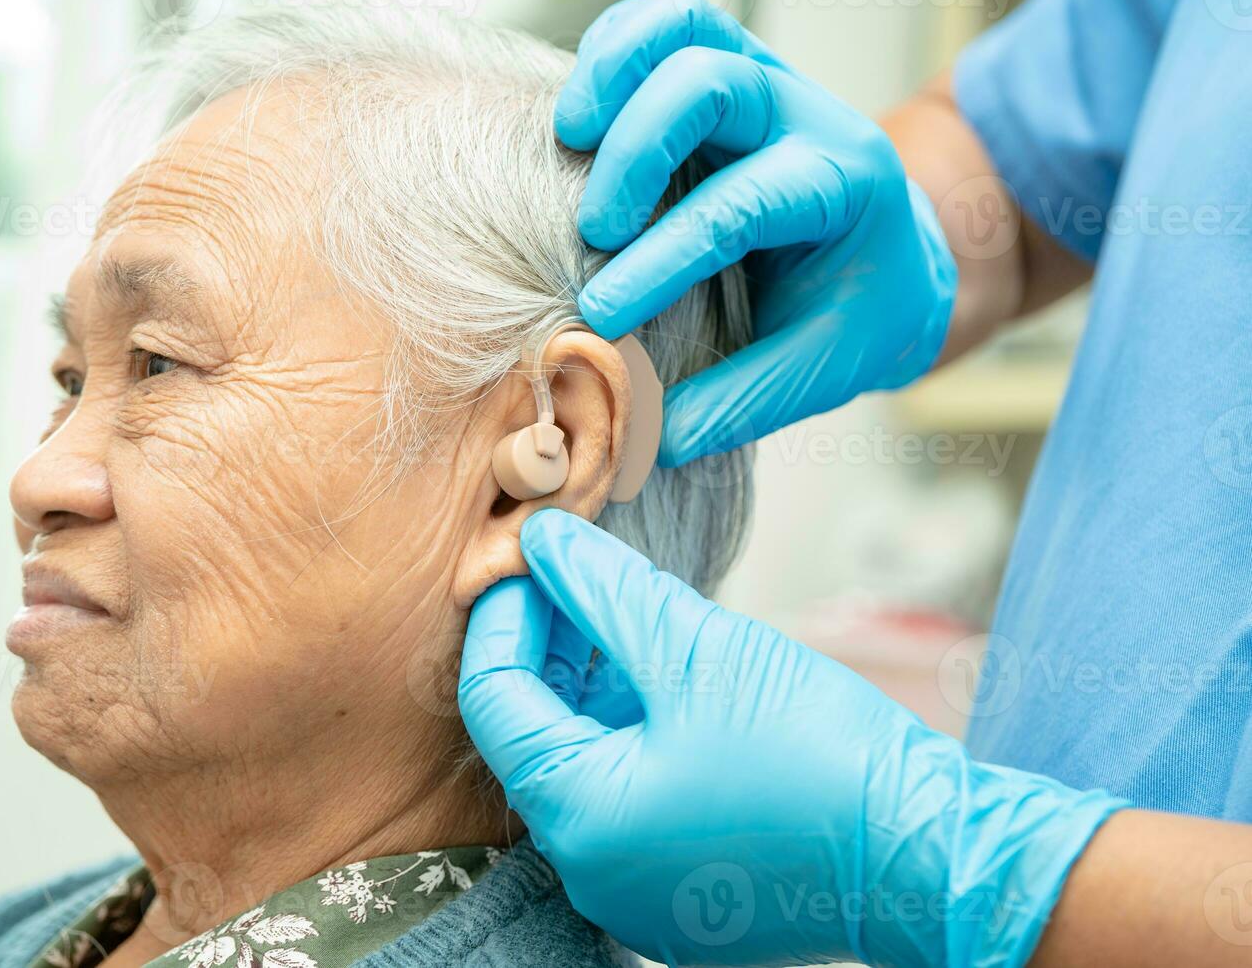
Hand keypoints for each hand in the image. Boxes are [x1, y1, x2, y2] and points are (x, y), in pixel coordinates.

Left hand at [458, 510, 1125, 966]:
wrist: (934, 853)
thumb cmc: (823, 759)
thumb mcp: (700, 650)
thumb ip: (605, 592)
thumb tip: (542, 543)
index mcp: (581, 819)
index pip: (493, 699)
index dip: (504, 615)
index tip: (529, 557)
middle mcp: (592, 868)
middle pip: (532, 732)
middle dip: (547, 644)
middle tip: (575, 570)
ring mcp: (635, 886)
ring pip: (580, 761)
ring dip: (588, 683)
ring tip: (617, 607)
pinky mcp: (680, 886)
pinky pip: (624, 795)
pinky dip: (626, 730)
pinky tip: (657, 670)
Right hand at [558, 0, 956, 465]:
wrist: (901, 248)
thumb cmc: (862, 308)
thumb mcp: (824, 367)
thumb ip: (741, 402)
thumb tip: (651, 440)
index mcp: (844, 188)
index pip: (742, 206)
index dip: (663, 260)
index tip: (603, 315)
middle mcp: (806, 117)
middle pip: (714, 80)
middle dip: (638, 152)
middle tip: (593, 230)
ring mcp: (766, 82)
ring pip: (689, 25)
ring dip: (616, 72)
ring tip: (567, 138)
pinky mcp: (728, 70)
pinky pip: (668, 22)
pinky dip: (615, 48)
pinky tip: (580, 112)